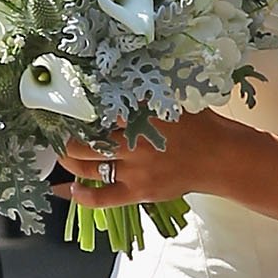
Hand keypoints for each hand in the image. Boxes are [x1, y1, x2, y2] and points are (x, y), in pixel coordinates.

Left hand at [56, 110, 240, 208]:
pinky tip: (72, 189)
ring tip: (63, 153)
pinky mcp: (138, 191)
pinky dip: (84, 195)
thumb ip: (144, 94)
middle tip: (58, 131)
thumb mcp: (171, 99)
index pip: (98, 109)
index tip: (64, 104)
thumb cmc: (198, 125)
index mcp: (141, 114)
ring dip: (70, 161)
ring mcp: (135, 169)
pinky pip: (103, 197)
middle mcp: (134, 141)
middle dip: (66, 137)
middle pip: (86, 139)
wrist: (220, 157)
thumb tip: (115, 80)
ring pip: (89, 165)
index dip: (77, 108)